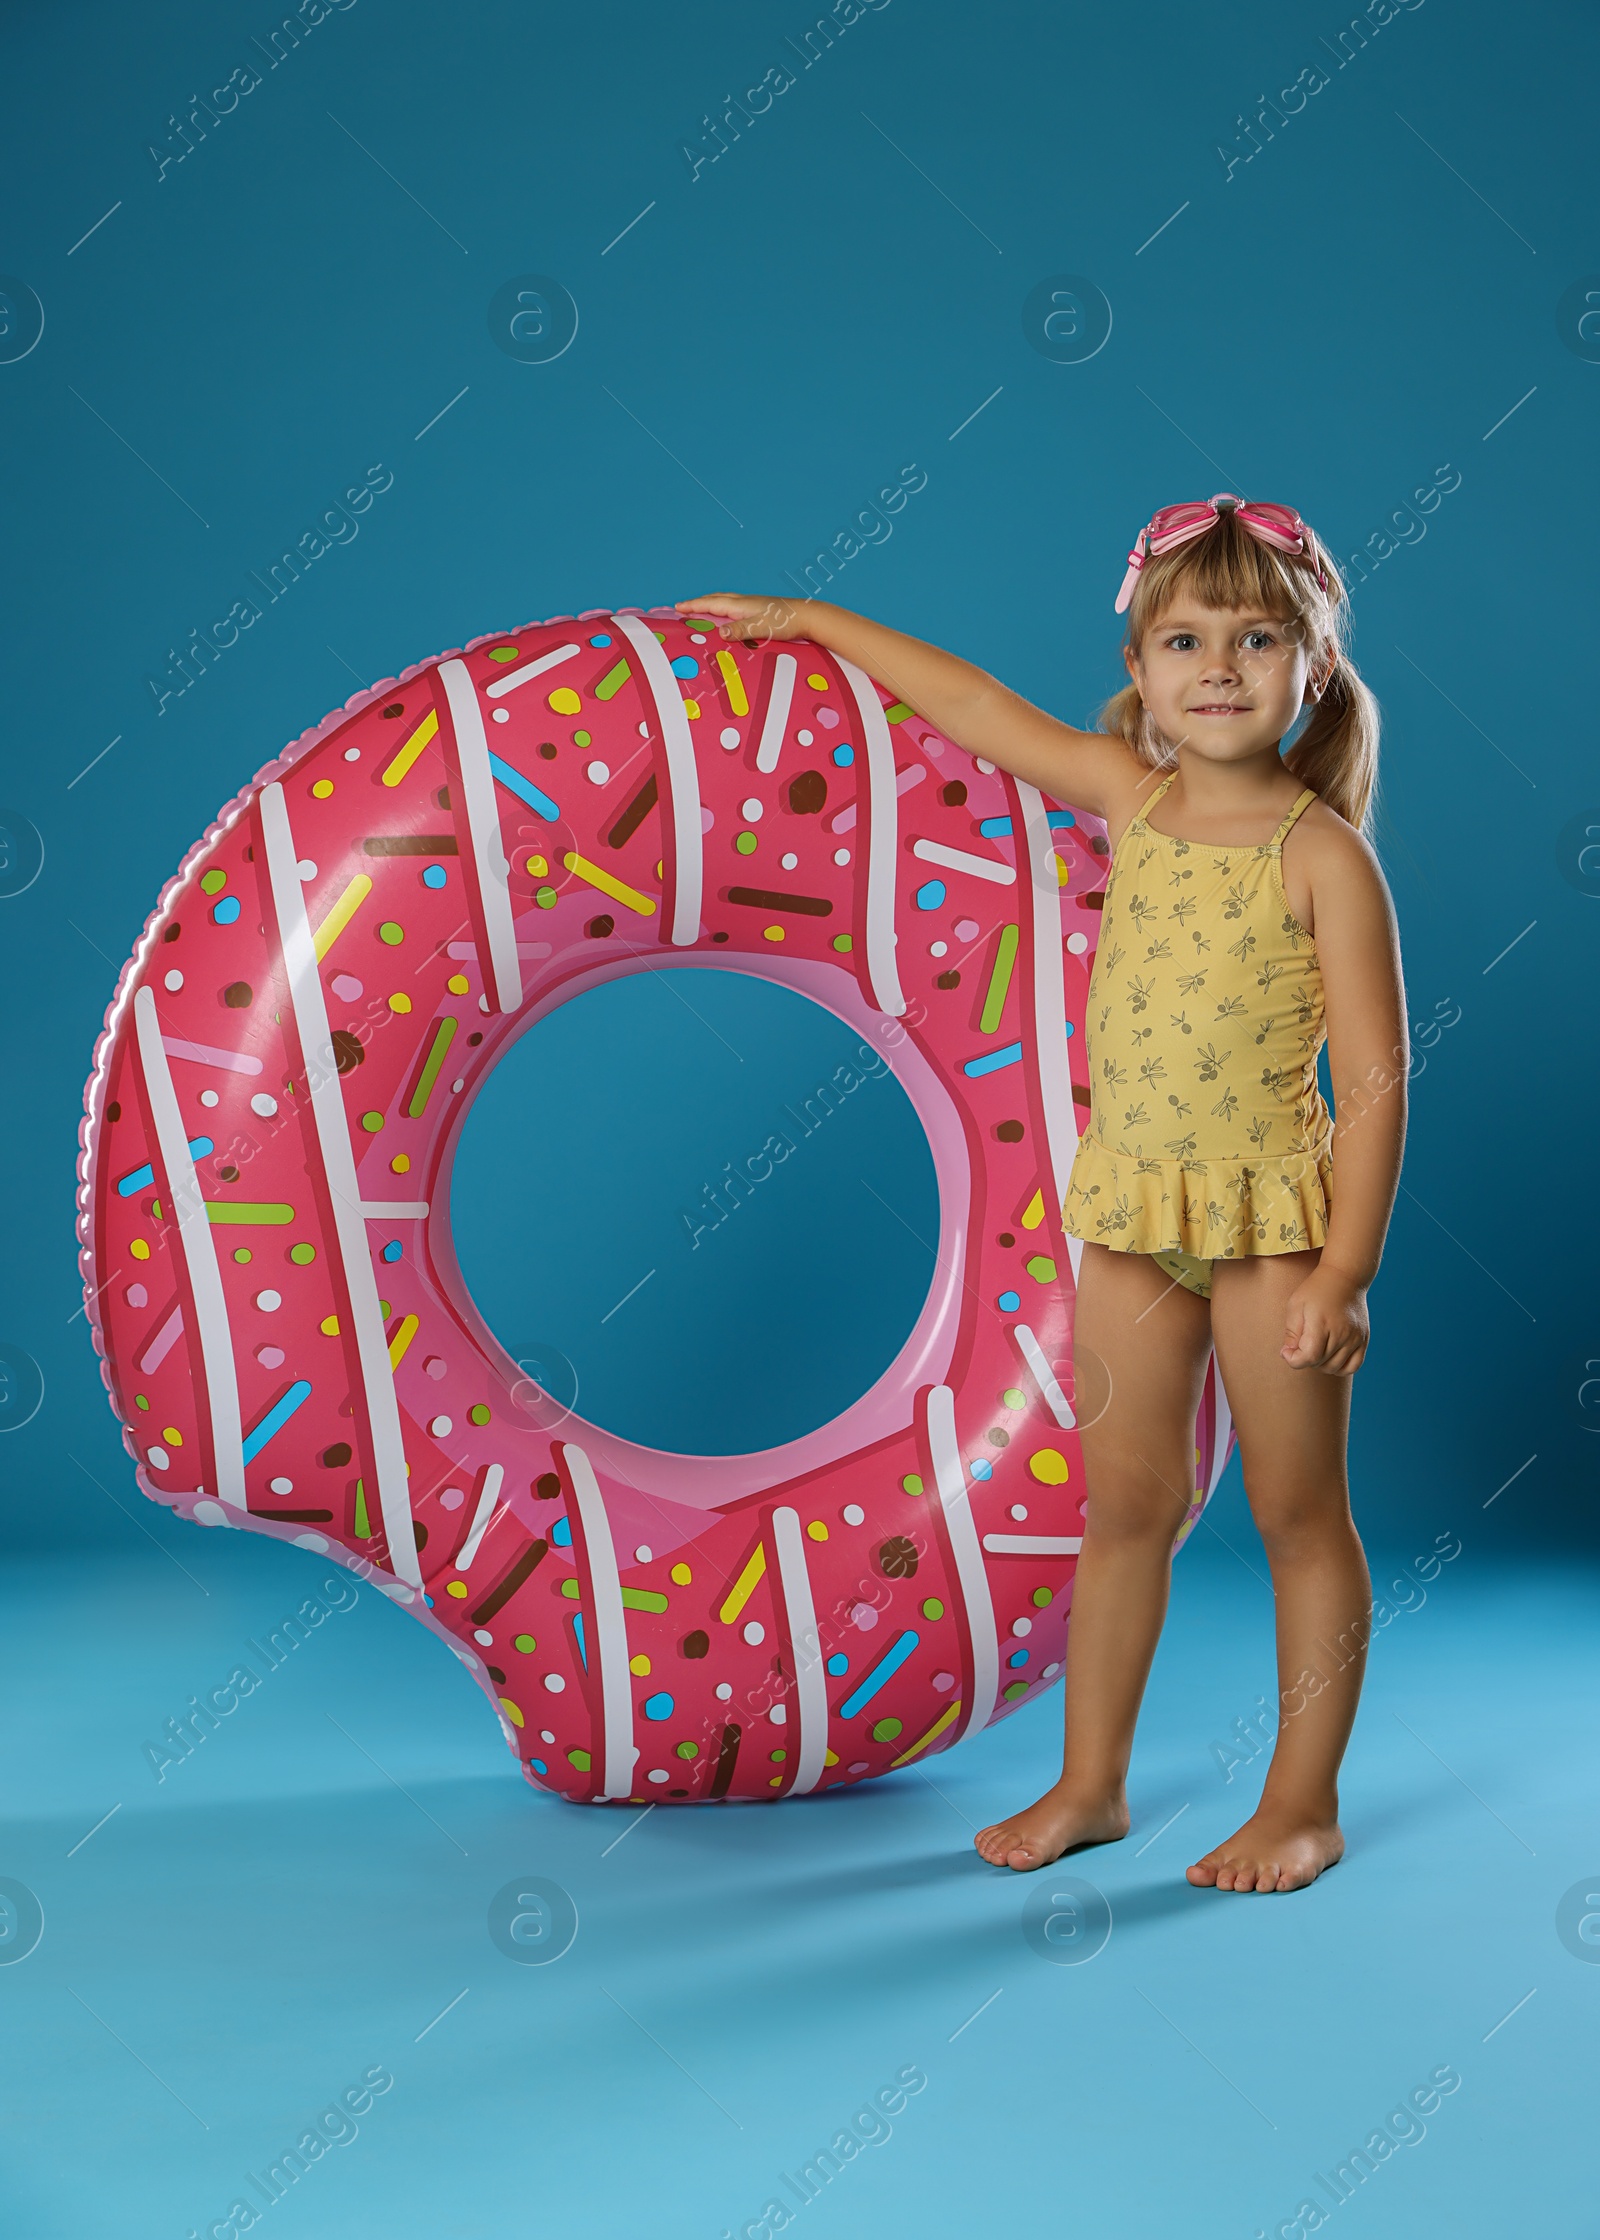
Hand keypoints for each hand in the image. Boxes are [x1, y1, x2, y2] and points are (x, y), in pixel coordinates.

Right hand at [674, 593, 815, 643]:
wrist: (807, 617)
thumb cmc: (785, 622)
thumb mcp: (760, 628)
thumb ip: (740, 631)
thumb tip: (721, 633)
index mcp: (740, 605)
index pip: (710, 604)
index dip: (693, 606)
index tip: (677, 607)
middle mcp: (744, 602)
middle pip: (715, 600)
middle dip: (697, 603)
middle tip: (683, 607)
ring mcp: (752, 604)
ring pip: (724, 602)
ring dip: (709, 604)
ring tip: (700, 609)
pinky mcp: (759, 610)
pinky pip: (733, 607)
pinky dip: (722, 610)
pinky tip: (727, 617)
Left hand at [1281, 1267, 1368, 1373]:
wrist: (1345, 1277)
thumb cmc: (1316, 1290)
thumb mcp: (1296, 1305)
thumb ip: (1291, 1332)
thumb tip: (1289, 1354)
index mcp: (1322, 1324)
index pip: (1309, 1357)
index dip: (1293, 1359)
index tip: (1287, 1351)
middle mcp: (1342, 1333)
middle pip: (1320, 1363)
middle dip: (1305, 1358)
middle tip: (1300, 1344)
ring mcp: (1355, 1338)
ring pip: (1335, 1368)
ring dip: (1320, 1364)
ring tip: (1314, 1347)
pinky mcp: (1363, 1340)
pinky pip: (1353, 1366)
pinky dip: (1339, 1368)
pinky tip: (1330, 1356)